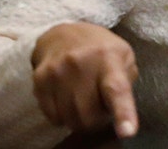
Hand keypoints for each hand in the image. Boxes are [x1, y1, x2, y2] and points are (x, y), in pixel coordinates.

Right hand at [30, 22, 139, 139]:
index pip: (117, 90)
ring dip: (78, 117)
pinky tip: (65, 98)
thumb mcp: (123, 56)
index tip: (127, 132)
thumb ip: (127, 83)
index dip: (123, 113)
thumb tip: (122, 112)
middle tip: (97, 103)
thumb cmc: (98, 50)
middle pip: (89, 117)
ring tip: (81, 99)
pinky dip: (61, 115)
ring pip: (69, 120)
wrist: (61, 34)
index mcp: (109, 59)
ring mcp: (57, 72)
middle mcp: (80, 64)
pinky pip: (53, 116)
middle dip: (96, 119)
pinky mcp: (39, 80)